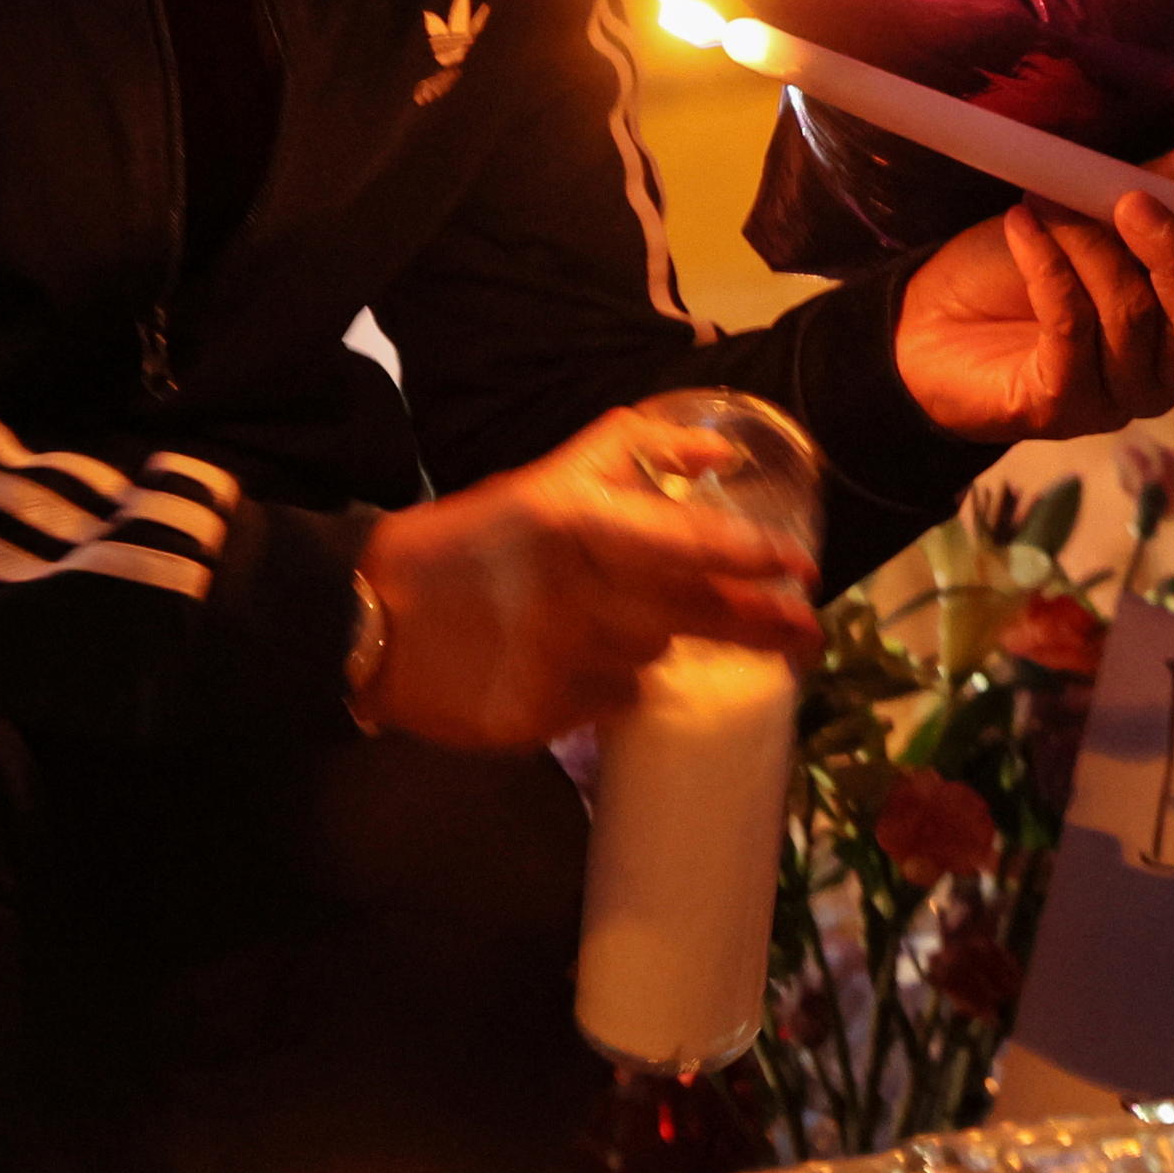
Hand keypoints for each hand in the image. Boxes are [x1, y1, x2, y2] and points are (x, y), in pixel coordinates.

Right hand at [353, 405, 823, 751]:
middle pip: (695, 616)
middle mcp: (575, 597)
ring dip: (653, 643)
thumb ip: (630, 453)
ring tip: (610, 625)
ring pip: (652, 660)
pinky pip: (610, 704)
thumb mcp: (541, 482)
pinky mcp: (540, 720)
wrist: (368, 620)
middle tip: (805, 633)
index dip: (751, 558)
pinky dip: (607, 684)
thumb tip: (718, 453)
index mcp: (574, 527)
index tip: (799, 568)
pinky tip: (571, 664)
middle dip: (762, 626)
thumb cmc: (467, 543)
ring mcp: (558, 666)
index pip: (687, 542)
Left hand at [890, 128, 1173, 443]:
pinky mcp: (1062, 406)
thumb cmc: (1018, 267)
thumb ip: (1161, 186)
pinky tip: (1021, 227)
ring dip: (1088, 249)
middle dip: (1171, 252)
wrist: (926, 320)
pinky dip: (1047, 265)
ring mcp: (1115, 396)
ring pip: (1132, 317)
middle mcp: (1163, 370)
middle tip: (1127, 201)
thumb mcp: (1091, 212)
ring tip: (1045, 209)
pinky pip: (1071, 325)